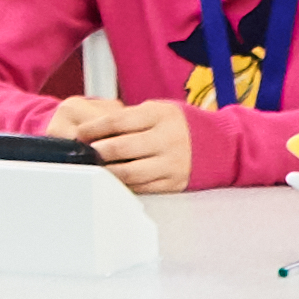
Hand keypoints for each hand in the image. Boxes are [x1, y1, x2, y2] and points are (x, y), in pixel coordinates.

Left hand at [44, 96, 200, 198]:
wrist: (219, 145)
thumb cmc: (178, 125)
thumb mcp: (157, 112)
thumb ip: (129, 119)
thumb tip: (92, 131)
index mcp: (160, 116)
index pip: (118, 121)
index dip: (94, 128)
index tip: (79, 133)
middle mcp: (167, 140)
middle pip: (121, 148)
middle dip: (97, 152)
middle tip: (83, 153)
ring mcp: (171, 164)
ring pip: (129, 172)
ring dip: (106, 171)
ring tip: (94, 168)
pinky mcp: (173, 183)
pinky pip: (141, 187)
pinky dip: (123, 184)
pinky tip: (112, 180)